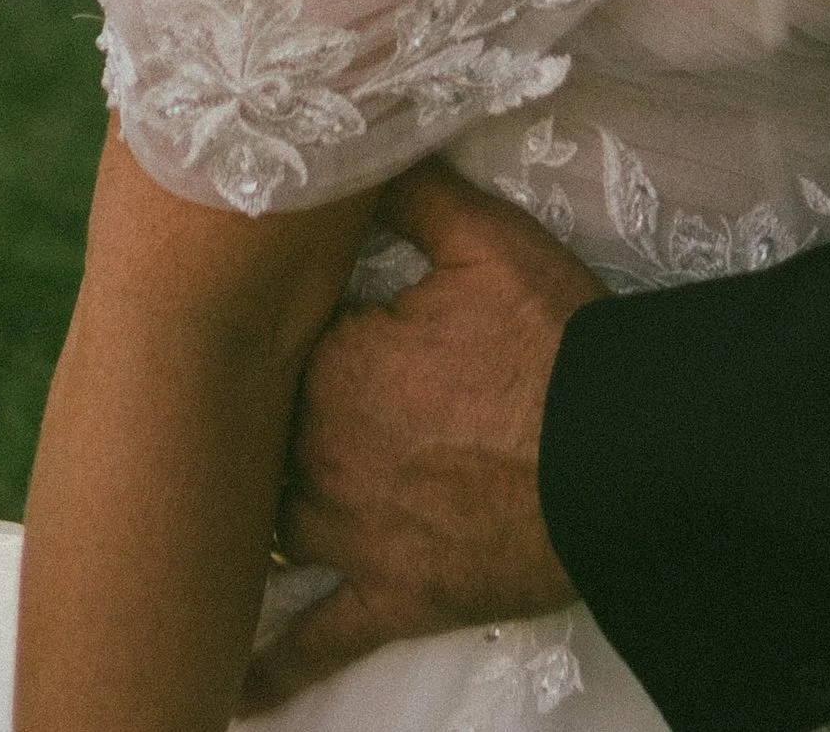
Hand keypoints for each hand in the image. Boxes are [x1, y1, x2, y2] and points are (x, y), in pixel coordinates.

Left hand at [240, 165, 601, 711]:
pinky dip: (270, 670)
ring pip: (275, 530)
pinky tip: (228, 691)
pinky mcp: (392, 599)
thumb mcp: (489, 242)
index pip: (276, 347)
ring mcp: (352, 538)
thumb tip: (355, 151)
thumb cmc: (552, 342)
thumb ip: (412, 192)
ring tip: (213, 526)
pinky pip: (316, 640)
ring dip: (254, 523)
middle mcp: (321, 457)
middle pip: (266, 441)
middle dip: (267, 426)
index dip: (289, 335)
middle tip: (245, 409)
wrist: (616, 455)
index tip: (286, 321)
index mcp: (332, 364)